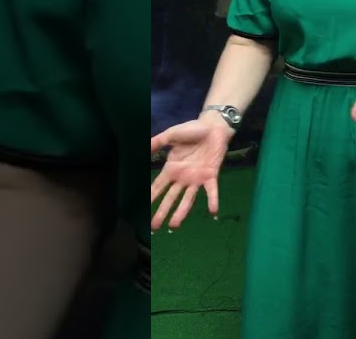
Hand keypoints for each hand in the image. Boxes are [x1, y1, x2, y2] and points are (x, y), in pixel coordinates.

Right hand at [150, 113, 232, 230]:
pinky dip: (213, 201)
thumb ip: (157, 142)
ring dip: (182, 212)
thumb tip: (142, 146)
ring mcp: (197, 178)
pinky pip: (212, 191)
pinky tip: (213, 212)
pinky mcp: (211, 176)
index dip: (151, 198)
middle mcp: (183, 178)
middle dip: (162, 212)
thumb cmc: (192, 130)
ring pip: (188, 199)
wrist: (213, 126)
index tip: (142, 211)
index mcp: (172, 169)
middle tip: (155, 227)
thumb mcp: (171, 135)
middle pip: (170, 198)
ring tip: (174, 225)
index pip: (158, 186)